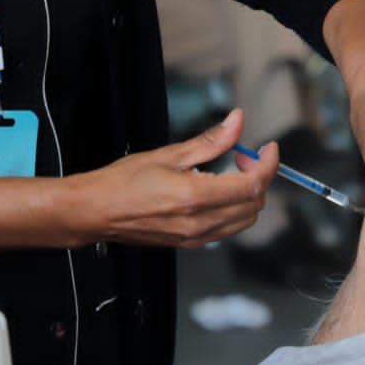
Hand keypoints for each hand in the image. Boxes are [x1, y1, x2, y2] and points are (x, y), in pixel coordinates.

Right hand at [66, 110, 278, 248]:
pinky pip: (227, 229)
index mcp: (196, 197)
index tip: (268, 148)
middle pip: (254, 205)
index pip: (253, 186)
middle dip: (258, 177)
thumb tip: (237, 121)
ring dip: (248, 195)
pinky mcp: (190, 244)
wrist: (96, 212)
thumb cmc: (124, 181)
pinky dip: (234, 209)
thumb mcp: (169, 154)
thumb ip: (210, 141)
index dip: (268, 165)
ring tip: (230, 173)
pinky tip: (217, 191)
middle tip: (241, 156)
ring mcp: (196, 237)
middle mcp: (201, 222)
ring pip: (245, 220)